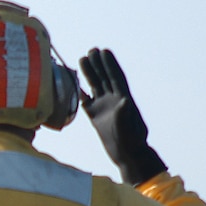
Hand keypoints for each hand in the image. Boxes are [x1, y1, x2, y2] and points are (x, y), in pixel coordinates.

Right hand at [79, 48, 165, 184]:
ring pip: (94, 86)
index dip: (110, 64)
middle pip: (104, 78)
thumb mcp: (128, 129)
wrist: (127, 155)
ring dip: (89, 73)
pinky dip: (81, 92)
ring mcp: (104, 107)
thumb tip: (124, 101)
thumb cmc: (130, 143)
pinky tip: (75, 84)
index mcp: (123, 99)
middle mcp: (113, 100)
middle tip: (92, 50)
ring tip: (82, 59)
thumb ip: (125, 115)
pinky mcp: (95, 116)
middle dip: (98, 64)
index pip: (115, 77)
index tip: (104, 51)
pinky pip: (86, 100)